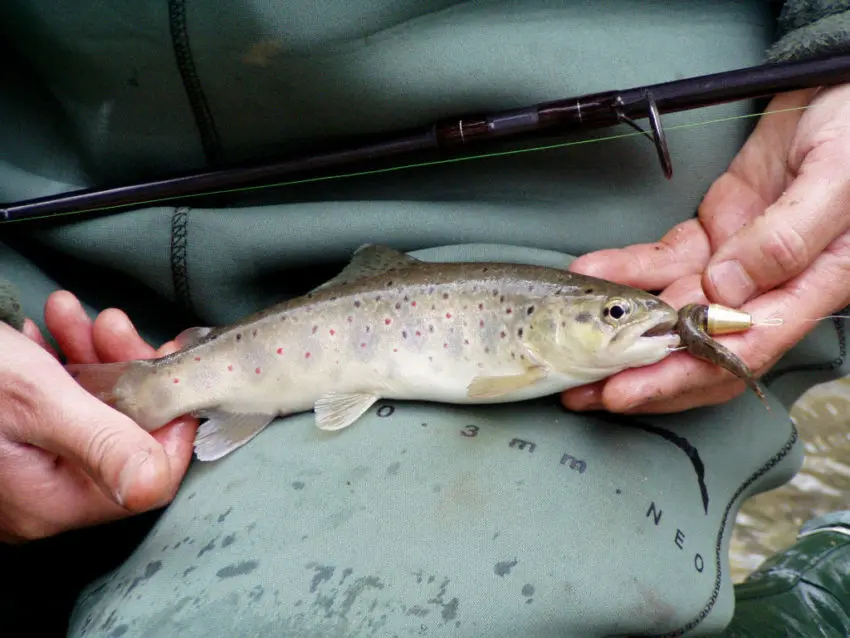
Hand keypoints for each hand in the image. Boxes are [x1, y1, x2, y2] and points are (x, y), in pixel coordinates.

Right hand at [0, 291, 196, 542]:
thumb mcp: (35, 399)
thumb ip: (100, 442)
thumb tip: (156, 484)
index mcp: (53, 499)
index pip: (150, 477)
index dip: (172, 423)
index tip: (172, 373)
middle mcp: (43, 494)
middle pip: (123, 436)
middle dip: (126, 371)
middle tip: (114, 327)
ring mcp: (26, 468)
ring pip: (90, 411)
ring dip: (92, 355)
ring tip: (72, 314)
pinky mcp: (12, 441)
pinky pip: (56, 406)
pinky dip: (60, 361)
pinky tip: (48, 328)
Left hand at [562, 85, 849, 413]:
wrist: (839, 88)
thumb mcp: (836, 178)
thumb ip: (788, 237)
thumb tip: (727, 290)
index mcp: (812, 285)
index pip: (741, 350)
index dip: (680, 376)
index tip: (626, 391)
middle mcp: (770, 285)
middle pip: (699, 346)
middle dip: (639, 372)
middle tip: (583, 391)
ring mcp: (737, 260)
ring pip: (672, 309)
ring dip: (620, 329)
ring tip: (571, 346)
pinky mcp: (713, 233)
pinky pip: (663, 260)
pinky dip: (626, 268)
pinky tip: (590, 272)